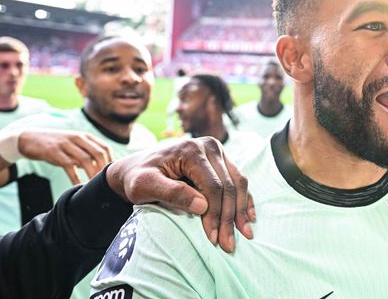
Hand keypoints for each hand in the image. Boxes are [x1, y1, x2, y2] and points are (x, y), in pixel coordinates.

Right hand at [18, 130, 112, 183]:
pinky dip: (75, 177)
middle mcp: (78, 138)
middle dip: (103, 168)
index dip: (111, 161)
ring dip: (92, 174)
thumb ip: (87, 154)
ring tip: (94, 185)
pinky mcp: (54, 152)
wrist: (29, 139)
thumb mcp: (74, 146)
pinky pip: (68, 166)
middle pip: (98, 153)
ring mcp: (66, 144)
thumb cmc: (56, 146)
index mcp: (85, 136)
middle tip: (105, 182)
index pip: (105, 148)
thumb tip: (102, 169)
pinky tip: (78, 186)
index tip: (112, 174)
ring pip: (85, 159)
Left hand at [105, 137, 254, 252]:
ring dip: (241, 210)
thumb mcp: (144, 186)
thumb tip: (202, 206)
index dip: (215, 213)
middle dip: (229, 217)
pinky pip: (239, 180)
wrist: (135, 168)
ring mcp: (217, 152)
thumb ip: (171, 193)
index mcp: (191, 150)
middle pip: (228, 185)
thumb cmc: (137, 178)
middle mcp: (209, 147)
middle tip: (228, 244)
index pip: (212, 185)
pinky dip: (244, 199)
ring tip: (244, 233)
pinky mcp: (221, 160)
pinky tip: (248, 217)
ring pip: (238, 183)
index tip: (213, 238)